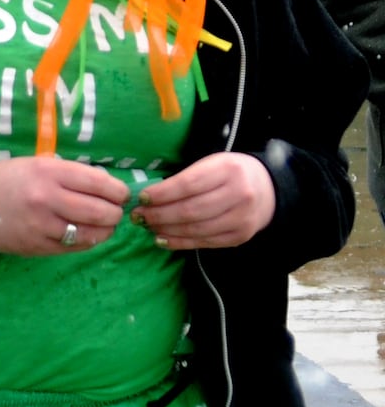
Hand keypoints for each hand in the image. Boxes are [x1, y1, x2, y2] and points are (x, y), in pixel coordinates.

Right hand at [0, 157, 128, 254]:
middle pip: (101, 211)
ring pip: (92, 233)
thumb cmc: (8, 178)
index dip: (118, 191)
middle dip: (115, 213)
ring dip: (106, 230)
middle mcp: (48, 198)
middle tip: (115, 212)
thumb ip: (70, 173)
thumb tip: (109, 186)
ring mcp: (43, 225)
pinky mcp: (39, 246)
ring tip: (105, 225)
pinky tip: (87, 235)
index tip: (121, 194)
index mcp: (49, 172)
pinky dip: (88, 241)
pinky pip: (75, 247)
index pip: (99, 183)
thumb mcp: (37, 164)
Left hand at [130, 153, 273, 249]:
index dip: (162, 193)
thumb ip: (185, 178)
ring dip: (166, 229)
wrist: (267, 189)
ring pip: (196, 229)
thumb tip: (148, 197)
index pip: (188, 184)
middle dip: (159, 214)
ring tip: (148, 226)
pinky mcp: (240, 236)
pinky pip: (205, 242)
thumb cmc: (228, 173)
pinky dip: (180, 242)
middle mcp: (238, 194)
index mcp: (228, 170)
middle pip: (191, 210)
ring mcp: (242, 218)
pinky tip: (163, 239)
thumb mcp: (210, 164)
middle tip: (138, 215)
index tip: (142, 197)